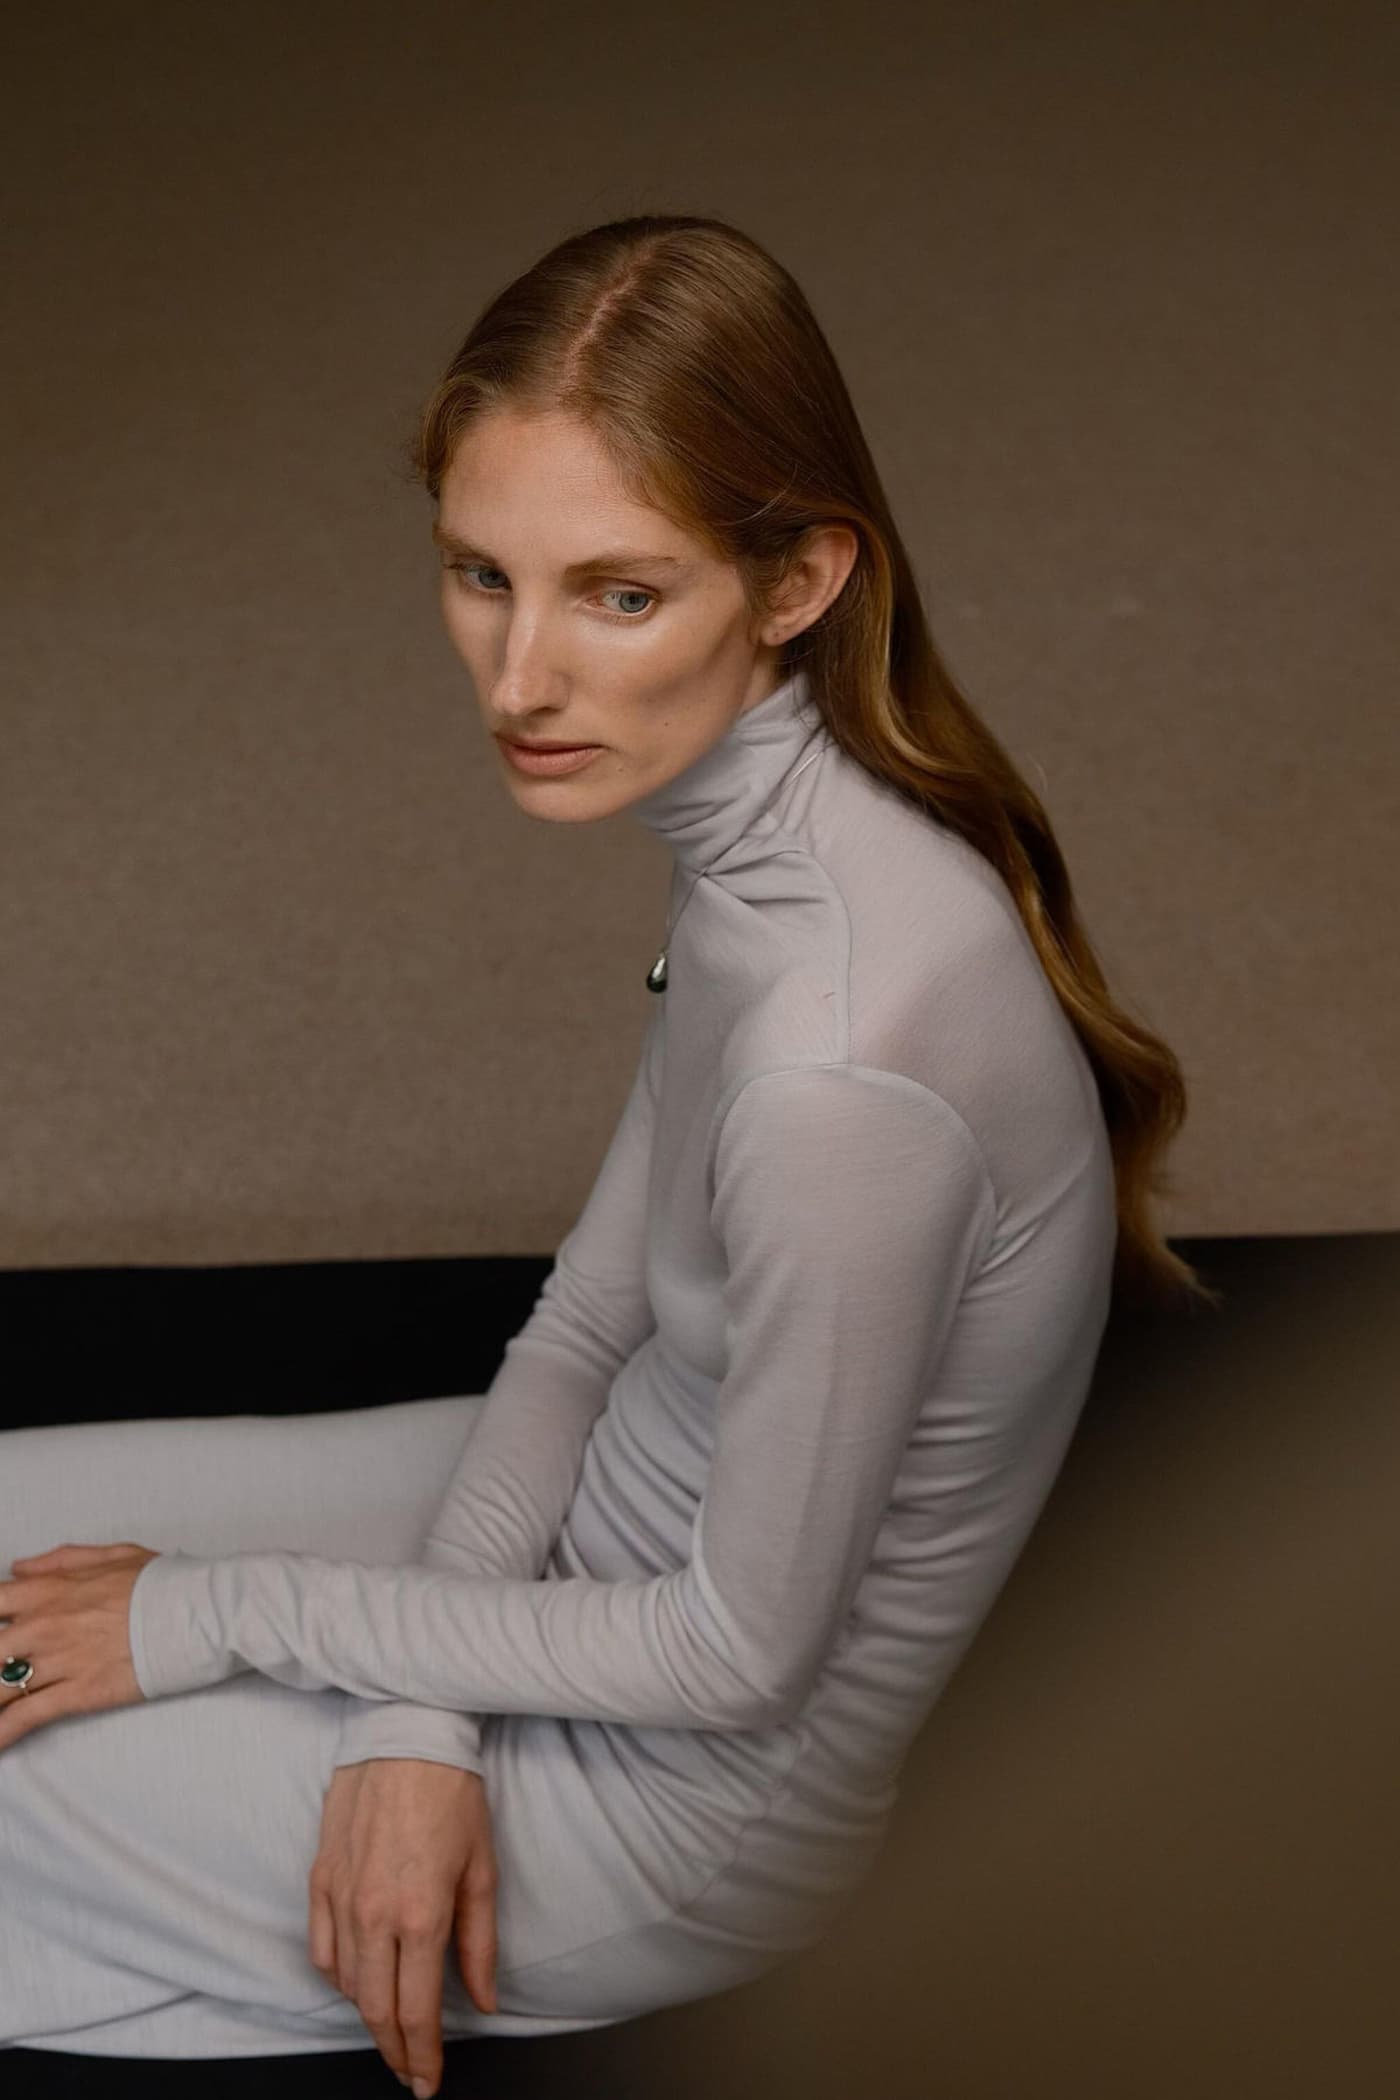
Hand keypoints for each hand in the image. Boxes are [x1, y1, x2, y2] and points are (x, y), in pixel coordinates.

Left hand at [0, 1540, 156, 1749]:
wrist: (197, 1613)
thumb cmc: (162, 1582)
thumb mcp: (113, 1555)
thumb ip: (60, 1560)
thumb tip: (20, 1569)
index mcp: (49, 1589)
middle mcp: (43, 1625)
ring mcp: (57, 1661)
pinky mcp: (77, 1693)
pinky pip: (26, 1716)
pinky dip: (3, 1732)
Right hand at [309, 1756, 498, 2096]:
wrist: (405, 1733)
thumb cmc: (451, 1792)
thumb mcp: (482, 1867)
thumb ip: (479, 1942)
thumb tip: (484, 2000)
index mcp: (420, 1915)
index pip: (416, 2012)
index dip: (423, 2057)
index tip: (428, 2081)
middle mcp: (374, 1915)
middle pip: (376, 2010)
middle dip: (394, 2051)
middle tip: (409, 2071)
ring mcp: (341, 1898)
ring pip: (347, 1985)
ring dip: (369, 2015)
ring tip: (392, 2026)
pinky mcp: (320, 1879)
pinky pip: (322, 1950)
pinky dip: (339, 1977)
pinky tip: (358, 1980)